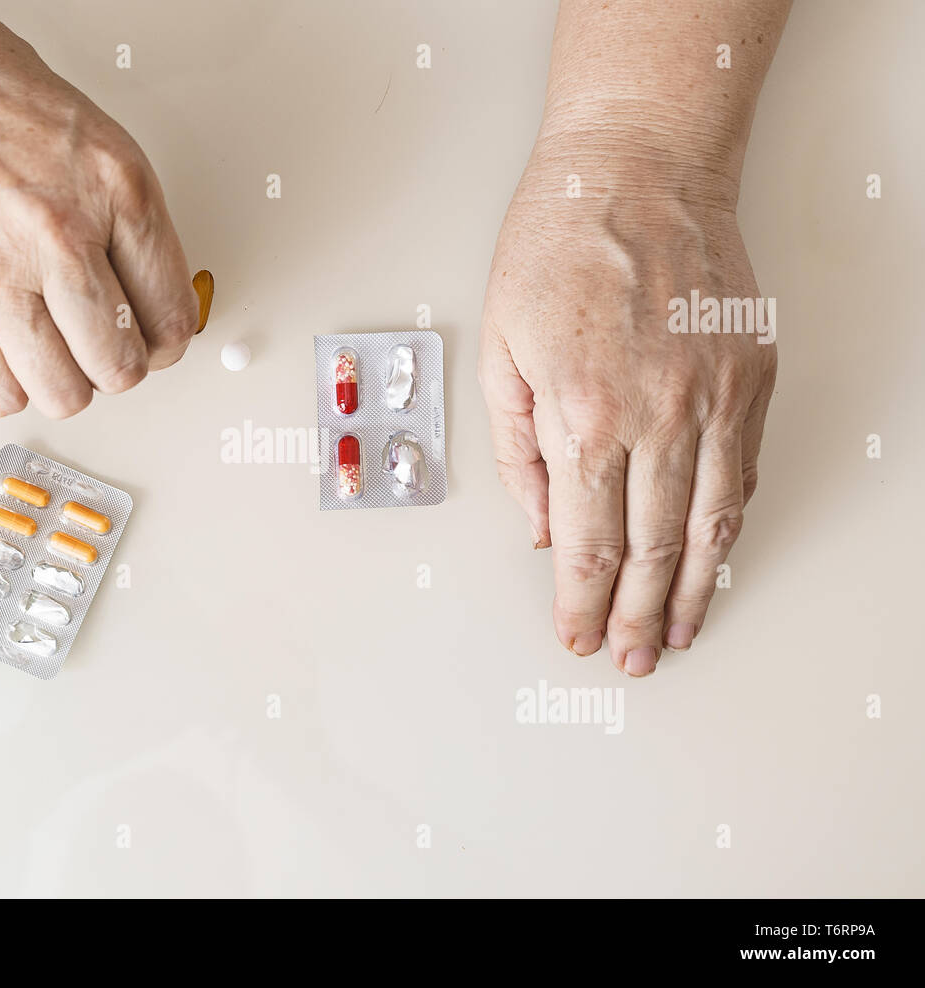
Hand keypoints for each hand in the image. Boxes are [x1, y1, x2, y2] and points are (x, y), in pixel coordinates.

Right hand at [0, 2, 197, 416]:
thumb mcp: (89, 138)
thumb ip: (126, 222)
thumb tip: (149, 294)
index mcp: (116, 189)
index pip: (172, 314)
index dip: (164, 339)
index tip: (149, 336)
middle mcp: (63, 237)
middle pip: (122, 366)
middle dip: (117, 362)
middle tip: (101, 342)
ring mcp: (1, 277)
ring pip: (66, 393)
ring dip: (65, 380)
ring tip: (53, 348)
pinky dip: (7, 382)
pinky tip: (5, 347)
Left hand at [479, 141, 776, 675]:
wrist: (638, 168)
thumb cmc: (557, 244)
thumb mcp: (501, 350)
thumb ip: (519, 450)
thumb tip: (542, 524)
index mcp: (584, 411)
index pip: (587, 542)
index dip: (582, 602)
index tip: (579, 634)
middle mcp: (659, 412)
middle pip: (651, 548)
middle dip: (638, 615)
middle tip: (631, 656)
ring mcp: (716, 395)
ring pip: (710, 523)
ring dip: (695, 589)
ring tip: (681, 632)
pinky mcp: (751, 375)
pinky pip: (743, 472)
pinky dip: (727, 525)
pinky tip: (714, 556)